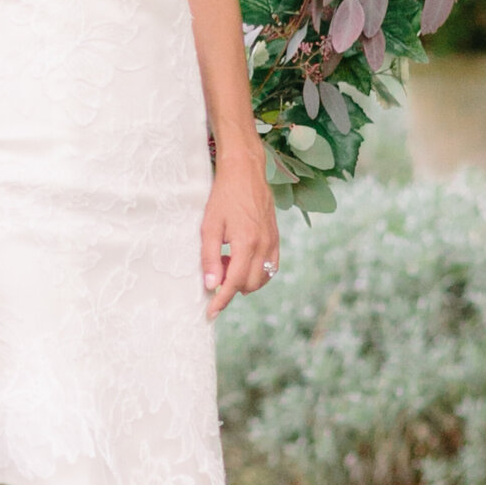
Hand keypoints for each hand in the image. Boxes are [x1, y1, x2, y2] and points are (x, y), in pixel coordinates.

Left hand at [201, 152, 278, 319]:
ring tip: (227, 258)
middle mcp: (263, 246)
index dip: (221, 300)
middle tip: (216, 267)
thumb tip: (210, 284)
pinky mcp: (276, 238)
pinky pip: (271, 266)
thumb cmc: (223, 196)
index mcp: (246, 243)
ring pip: (262, 278)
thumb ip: (209, 256)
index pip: (233, 283)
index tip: (210, 313)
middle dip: (231, 286)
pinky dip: (256, 271)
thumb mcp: (209, 225)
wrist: (245, 171)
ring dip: (244, 279)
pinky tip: (242, 257)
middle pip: (249, 285)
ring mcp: (272, 242)